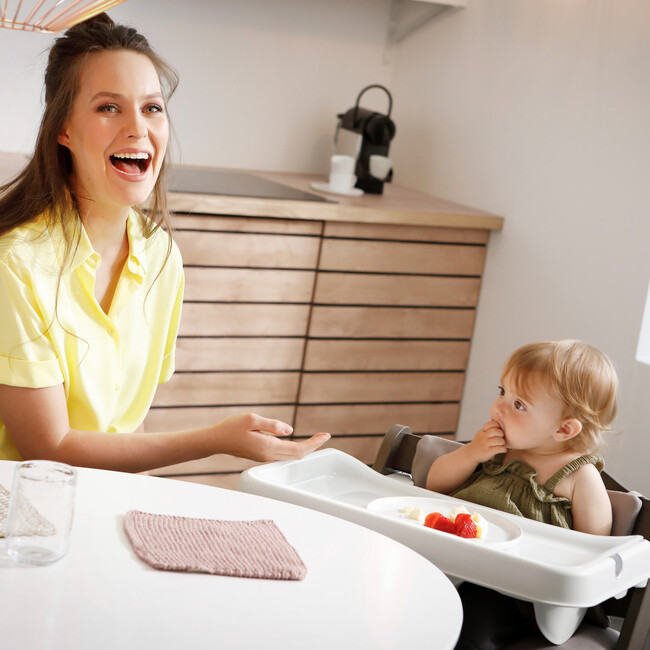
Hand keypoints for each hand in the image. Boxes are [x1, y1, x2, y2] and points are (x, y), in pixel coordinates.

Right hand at [213, 413, 330, 462]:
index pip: (297, 449)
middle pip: (297, 455)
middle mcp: (268, 455)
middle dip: (313, 446)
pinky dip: (295, 449)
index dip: (314, 443)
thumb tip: (291, 430)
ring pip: (291, 456)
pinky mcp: (261, 456)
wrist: (214, 440)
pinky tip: (298, 443)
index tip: (325, 435)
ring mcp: (264, 457)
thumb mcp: (252, 419)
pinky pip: (283, 455)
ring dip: (305, 448)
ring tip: (316, 439)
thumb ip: (272, 425)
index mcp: (267, 447)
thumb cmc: (231, 427)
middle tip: (325, 436)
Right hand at [466, 420, 506, 462]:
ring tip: (502, 444)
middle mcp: (483, 437)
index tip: (499, 429)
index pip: (490, 424)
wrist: (470, 454)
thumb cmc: (479, 443)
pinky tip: (503, 450)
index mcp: (482, 432)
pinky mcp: (487, 452)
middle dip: (501, 433)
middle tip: (501, 437)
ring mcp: (485, 444)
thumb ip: (487, 428)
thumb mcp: (481, 434)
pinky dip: (503, 449)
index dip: (497, 425)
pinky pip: (498, 449)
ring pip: (498, 440)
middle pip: (495, 431)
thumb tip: (494, 419)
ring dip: (502, 442)